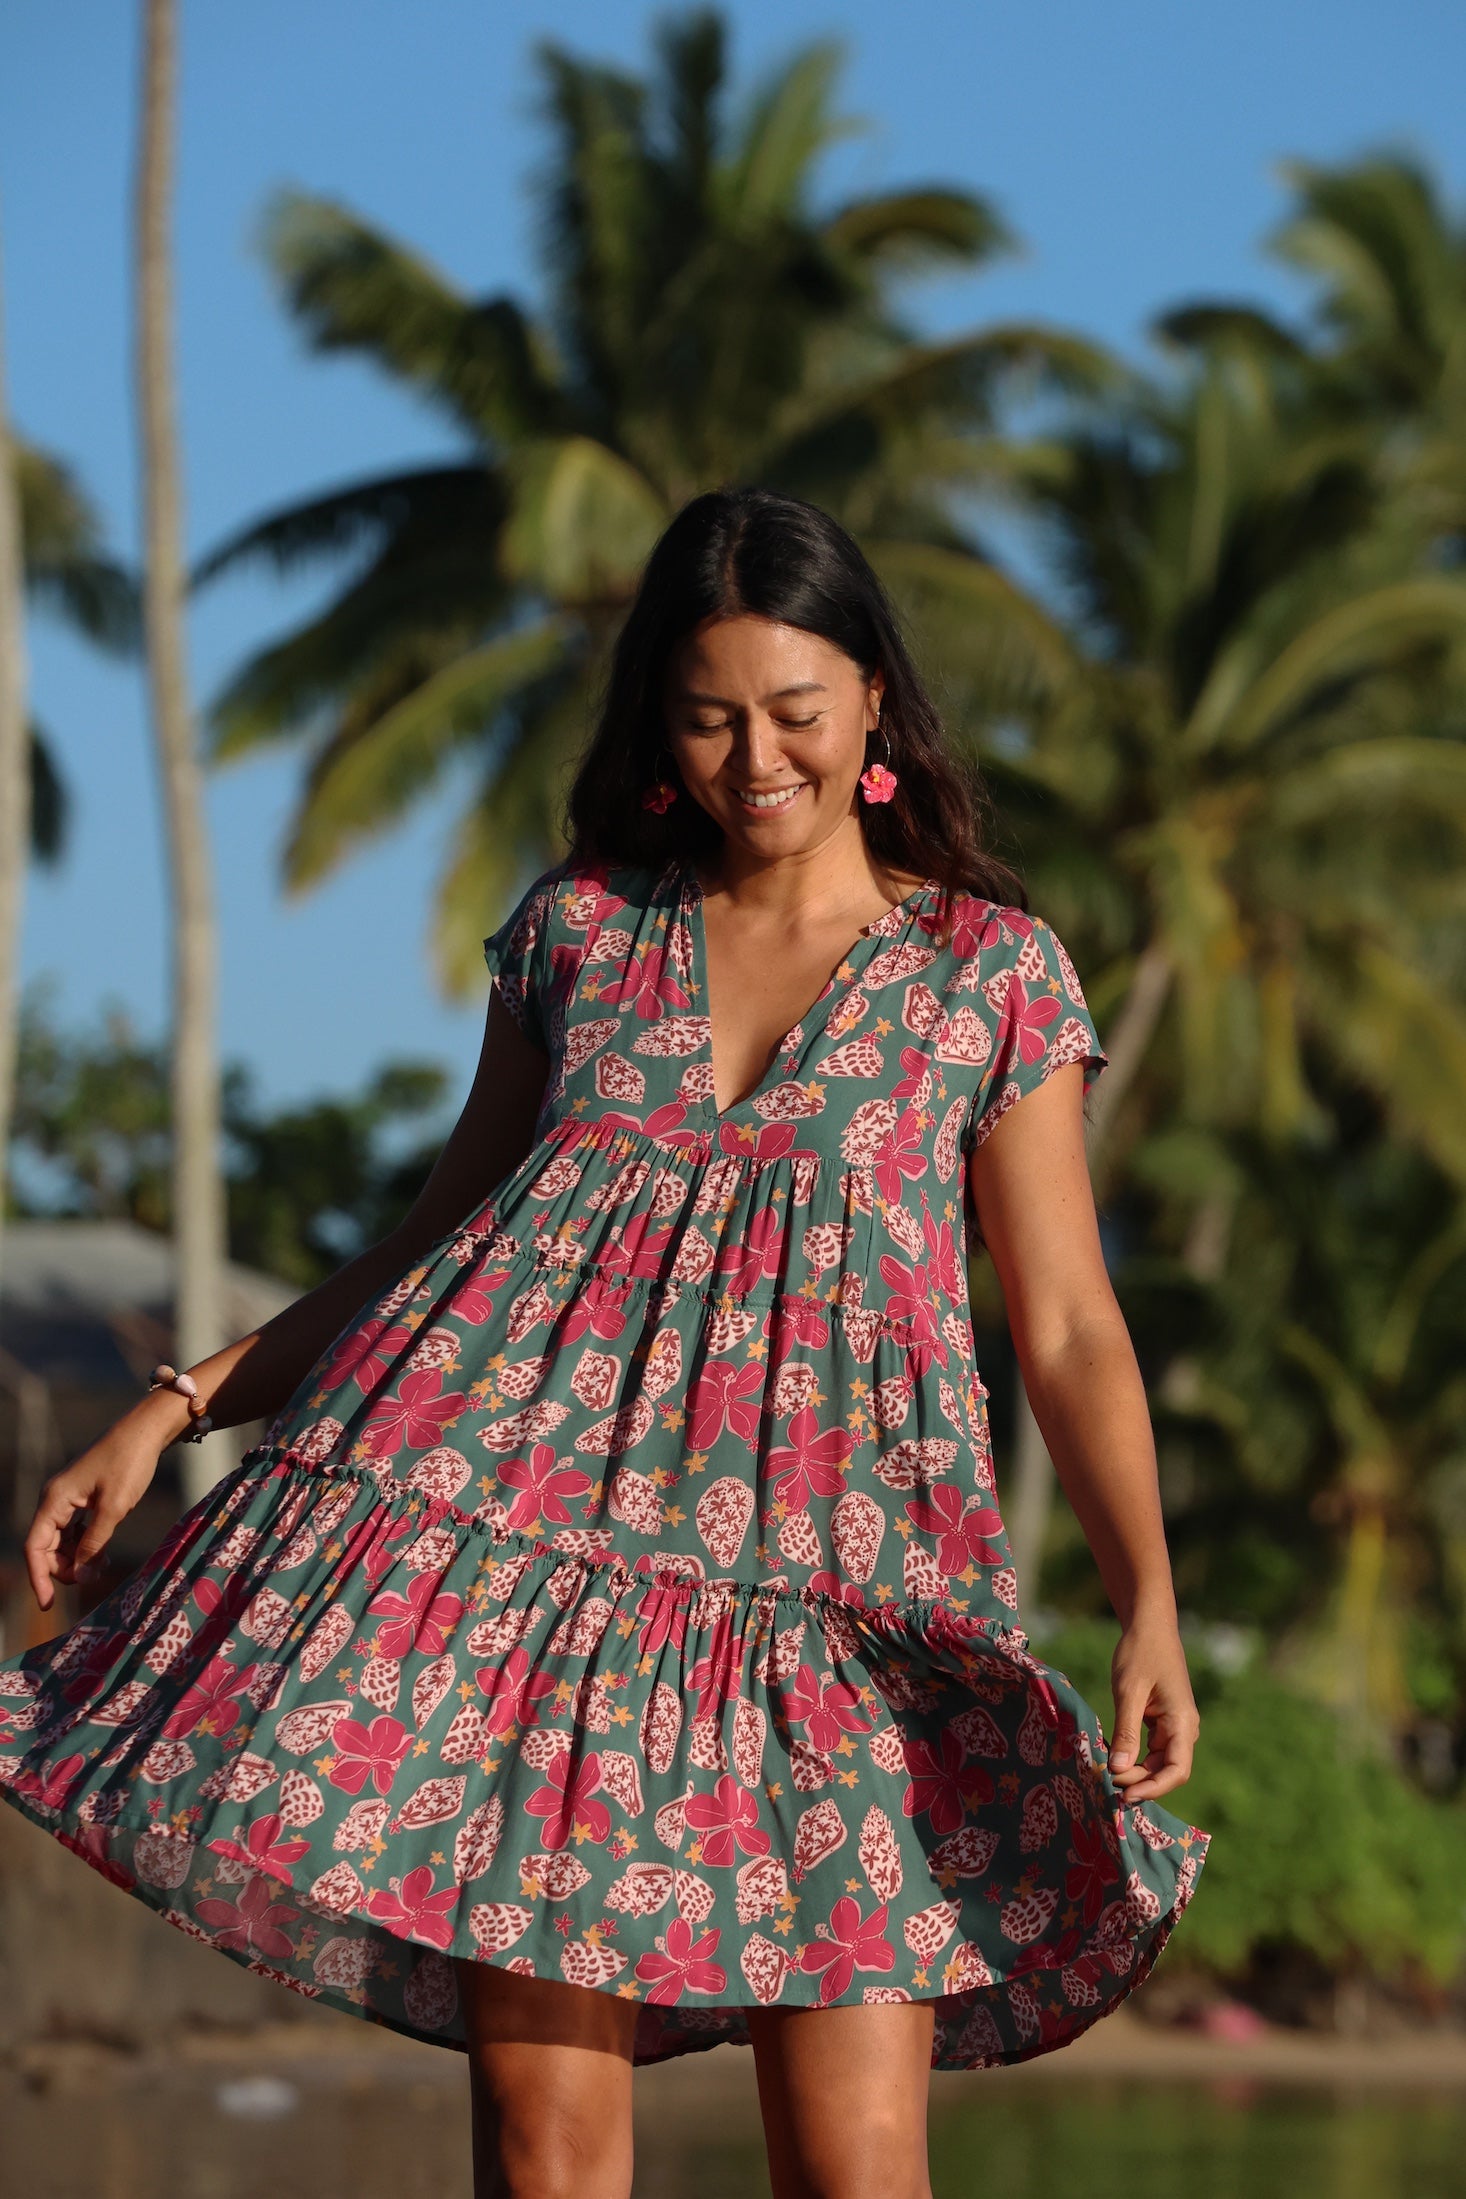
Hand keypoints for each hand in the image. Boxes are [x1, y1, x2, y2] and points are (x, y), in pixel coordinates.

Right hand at [24, 1402, 174, 1610]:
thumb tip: (79, 1576)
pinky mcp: (83, 1499)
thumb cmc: (129, 1463)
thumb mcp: (114, 1507)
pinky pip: (74, 1531)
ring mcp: (68, 1499)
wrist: (146, 1432)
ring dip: (77, 1559)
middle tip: (94, 1576)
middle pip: (46, 1548)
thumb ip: (94, 1543)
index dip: (38, 1577)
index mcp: (54, 1499)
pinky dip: (86, 1546)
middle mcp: (55, 1500)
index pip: (34, 1547)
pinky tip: (104, 1553)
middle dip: (64, 1568)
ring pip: (61, 1542)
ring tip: (103, 1565)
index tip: (47, 1605)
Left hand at [1106, 1609, 1200, 1804]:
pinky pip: (1151, 1750)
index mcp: (1183, 1723)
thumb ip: (1126, 1731)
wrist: (1149, 1626)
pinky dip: (1133, 1758)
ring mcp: (1174, 1726)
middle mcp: (1183, 1730)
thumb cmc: (1140, 1653)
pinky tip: (1113, 1759)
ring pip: (1157, 1763)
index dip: (1153, 1788)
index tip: (1125, 1794)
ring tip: (1106, 1774)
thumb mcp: (1129, 1691)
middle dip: (1139, 1782)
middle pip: (1166, 1771)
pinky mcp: (1162, 1722)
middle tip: (1105, 1783)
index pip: (1176, 1771)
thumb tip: (1119, 1771)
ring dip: (1135, 1772)